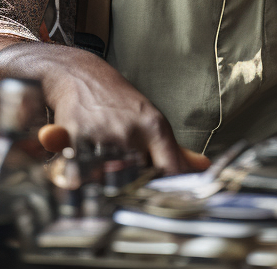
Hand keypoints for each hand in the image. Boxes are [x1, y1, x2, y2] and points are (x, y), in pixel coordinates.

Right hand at [0, 42, 208, 175]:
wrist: (77, 74)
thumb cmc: (115, 100)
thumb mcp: (148, 119)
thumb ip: (173, 150)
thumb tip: (203, 168)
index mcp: (153, 127)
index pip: (171, 172)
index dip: (171, 192)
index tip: (166, 202)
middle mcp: (130, 132)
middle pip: (137, 185)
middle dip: (131, 192)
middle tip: (122, 184)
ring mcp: (102, 137)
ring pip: (107, 186)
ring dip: (102, 187)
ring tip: (99, 172)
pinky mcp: (73, 141)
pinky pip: (78, 179)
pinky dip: (77, 180)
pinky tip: (79, 169)